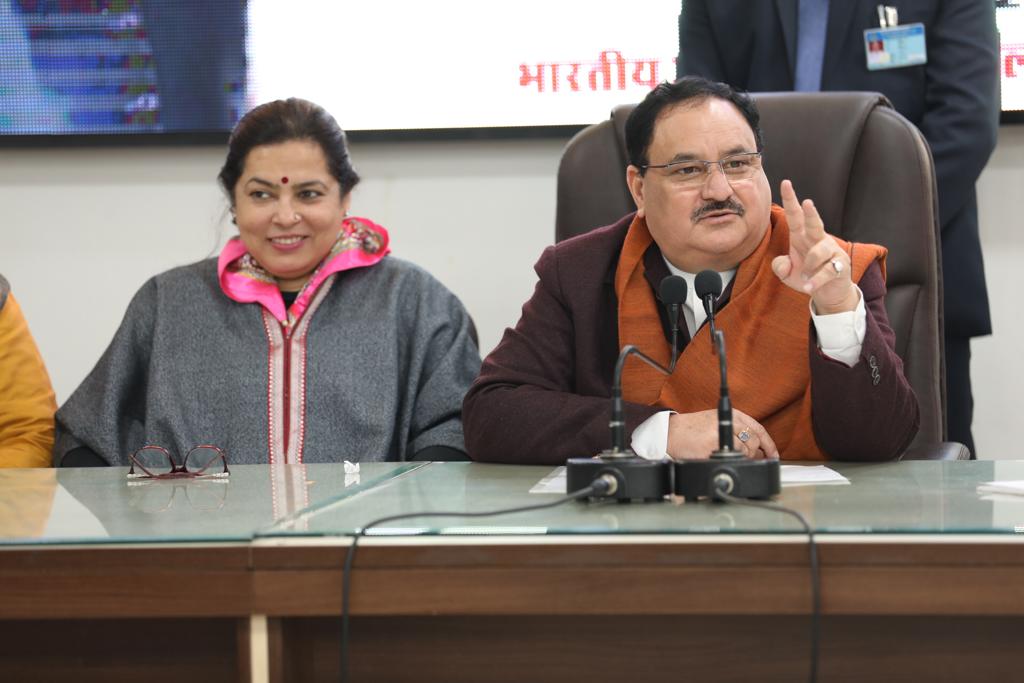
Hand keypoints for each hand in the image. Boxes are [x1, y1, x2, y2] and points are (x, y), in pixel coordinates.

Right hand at [667, 409, 778, 459]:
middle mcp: (728, 422)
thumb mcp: (717, 420)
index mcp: (732, 414)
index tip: (773, 454)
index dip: (769, 444)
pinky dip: (730, 462)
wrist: (671, 432)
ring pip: (744, 452)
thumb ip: (737, 430)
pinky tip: (721, 458)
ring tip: (730, 456)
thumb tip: (757, 450)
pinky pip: (731, 459)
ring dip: (742, 458)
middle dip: (755, 454)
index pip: (758, 429)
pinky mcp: (713, 448)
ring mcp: (721, 435)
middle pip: (754, 442)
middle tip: (748, 458)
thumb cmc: (692, 428)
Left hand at [771, 180, 858, 313]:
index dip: (790, 200)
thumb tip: (781, 263)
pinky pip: (826, 271)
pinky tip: (809, 287)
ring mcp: (831, 252)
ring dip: (809, 265)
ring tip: (804, 276)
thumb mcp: (786, 273)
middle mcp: (817, 241)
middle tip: (807, 202)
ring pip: (820, 250)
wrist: (828, 293)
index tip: (785, 182)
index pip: (795, 216)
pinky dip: (815, 280)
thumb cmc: (807, 276)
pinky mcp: (840, 266)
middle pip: (814, 223)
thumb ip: (779, 267)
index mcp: (802, 237)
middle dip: (811, 212)